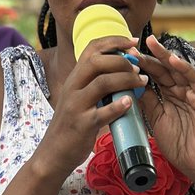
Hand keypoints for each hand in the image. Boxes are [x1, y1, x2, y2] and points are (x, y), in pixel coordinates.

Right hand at [35, 36, 148, 179]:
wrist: (52, 153)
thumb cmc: (71, 124)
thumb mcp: (78, 97)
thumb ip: (95, 82)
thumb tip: (123, 68)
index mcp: (74, 78)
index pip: (91, 48)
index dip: (114, 41)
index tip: (134, 41)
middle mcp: (72, 87)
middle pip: (96, 61)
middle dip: (122, 60)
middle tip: (139, 67)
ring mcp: (76, 106)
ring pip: (102, 83)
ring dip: (126, 79)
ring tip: (141, 82)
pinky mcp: (82, 125)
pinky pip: (101, 113)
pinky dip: (118, 106)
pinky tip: (130, 103)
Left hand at [136, 35, 194, 181]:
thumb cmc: (178, 144)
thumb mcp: (156, 119)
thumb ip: (147, 101)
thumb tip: (130, 84)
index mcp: (170, 95)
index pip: (155, 75)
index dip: (141, 65)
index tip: (126, 55)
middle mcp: (182, 91)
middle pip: (165, 68)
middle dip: (151, 55)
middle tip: (135, 44)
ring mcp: (194, 94)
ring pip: (180, 70)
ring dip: (166, 56)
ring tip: (152, 44)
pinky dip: (185, 70)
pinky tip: (174, 61)